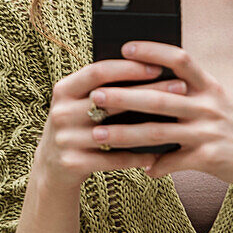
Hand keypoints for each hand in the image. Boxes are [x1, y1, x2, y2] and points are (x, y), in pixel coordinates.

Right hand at [34, 56, 177, 191]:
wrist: (52, 168)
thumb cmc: (78, 126)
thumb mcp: (79, 103)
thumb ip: (102, 87)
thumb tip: (149, 65)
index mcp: (63, 90)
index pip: (98, 71)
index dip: (129, 67)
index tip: (159, 65)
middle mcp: (60, 113)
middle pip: (111, 99)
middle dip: (150, 91)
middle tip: (181, 87)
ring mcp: (64, 139)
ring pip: (115, 131)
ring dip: (149, 127)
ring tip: (177, 121)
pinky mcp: (72, 164)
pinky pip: (113, 159)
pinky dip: (137, 156)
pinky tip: (159, 153)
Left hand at [87, 40, 232, 197]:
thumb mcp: (219, 101)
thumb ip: (191, 92)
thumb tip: (151, 83)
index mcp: (210, 86)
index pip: (180, 59)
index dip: (152, 50)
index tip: (125, 47)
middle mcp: (208, 105)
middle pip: (159, 96)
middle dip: (124, 96)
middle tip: (96, 95)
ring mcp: (208, 131)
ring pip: (159, 131)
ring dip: (126, 134)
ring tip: (99, 133)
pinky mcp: (210, 157)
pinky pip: (174, 162)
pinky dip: (155, 165)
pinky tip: (141, 169)